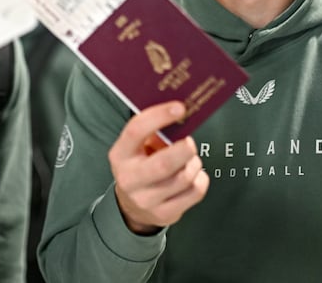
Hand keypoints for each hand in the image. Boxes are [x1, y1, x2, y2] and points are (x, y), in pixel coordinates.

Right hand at [108, 101, 208, 234]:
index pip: (136, 131)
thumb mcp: (137, 147)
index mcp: (120, 154)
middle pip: (163, 164)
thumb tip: (180, 112)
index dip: (159, 116)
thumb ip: (153, 130)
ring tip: (191, 159)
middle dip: (184, 149)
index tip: (179, 108)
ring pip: (183, 178)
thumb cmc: (139, 166)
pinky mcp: (164, 214)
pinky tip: (195, 175)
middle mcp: (129, 178)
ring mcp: (146, 200)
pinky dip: (201, 179)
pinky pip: (194, 193)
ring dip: (194, 164)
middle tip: (191, 142)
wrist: (132, 206)